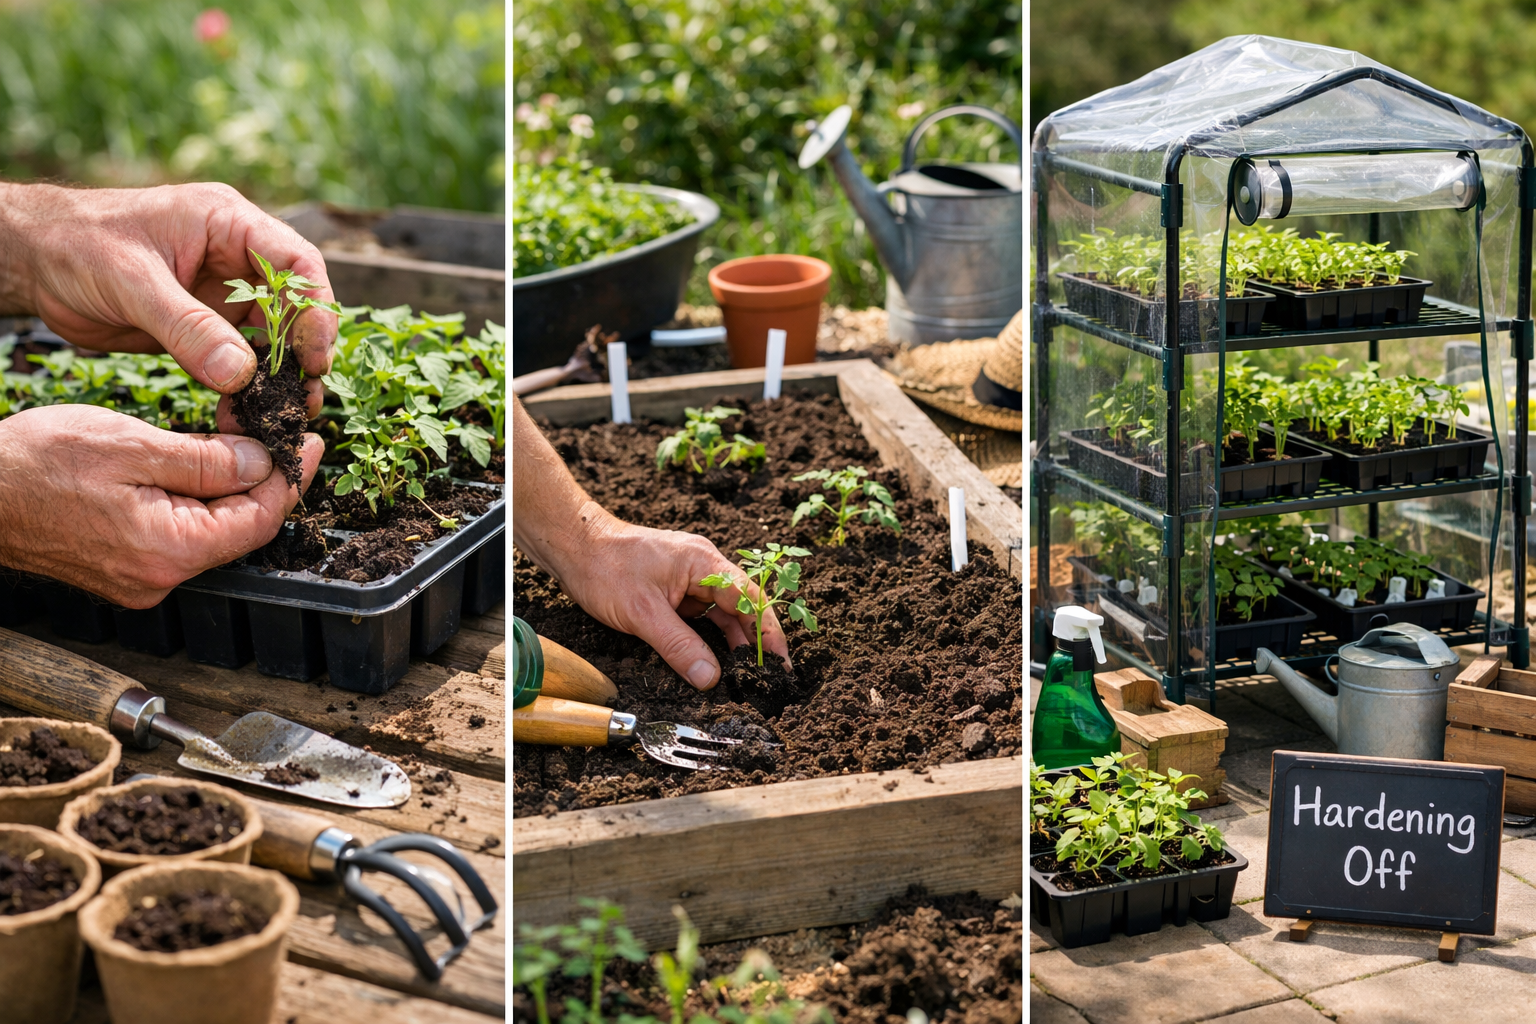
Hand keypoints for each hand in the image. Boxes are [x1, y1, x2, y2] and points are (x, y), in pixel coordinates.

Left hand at [0, 181, 335, 428]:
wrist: (33, 261)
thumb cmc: (76, 245)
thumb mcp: (132, 282)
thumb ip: (187, 328)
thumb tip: (240, 374)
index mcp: (229, 224)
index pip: (297, 263)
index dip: (315, 309)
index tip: (312, 356)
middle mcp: (237, 259)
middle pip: (296, 305)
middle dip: (305, 351)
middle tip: (307, 395)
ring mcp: (223, 295)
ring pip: (274, 337)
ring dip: (282, 376)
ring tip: (287, 414)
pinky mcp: (205, 327)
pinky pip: (240, 359)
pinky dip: (247, 387)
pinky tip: (245, 412)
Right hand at [0, 405, 320, 607]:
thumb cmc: (33, 464)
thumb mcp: (132, 446)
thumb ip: (205, 460)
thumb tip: (262, 463)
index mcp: (170, 552)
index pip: (259, 520)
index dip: (289, 479)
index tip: (308, 442)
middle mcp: (161, 577)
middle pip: (239, 526)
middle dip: (261, 476)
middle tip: (272, 428)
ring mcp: (142, 576)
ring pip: (211, 527)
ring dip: (228, 483)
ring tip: (234, 434)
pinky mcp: (125, 566)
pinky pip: (180, 531)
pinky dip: (196, 497)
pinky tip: (196, 461)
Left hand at [540, 506, 790, 689]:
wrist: (574, 546)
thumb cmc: (606, 568)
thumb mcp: (643, 613)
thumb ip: (679, 646)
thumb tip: (709, 678)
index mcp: (705, 563)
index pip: (750, 598)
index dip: (769, 632)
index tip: (781, 663)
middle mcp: (703, 567)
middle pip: (742, 606)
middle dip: (757, 640)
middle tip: (769, 677)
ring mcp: (689, 578)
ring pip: (722, 613)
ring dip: (734, 641)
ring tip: (748, 674)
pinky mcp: (674, 589)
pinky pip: (702, 615)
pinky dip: (710, 637)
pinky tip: (716, 659)